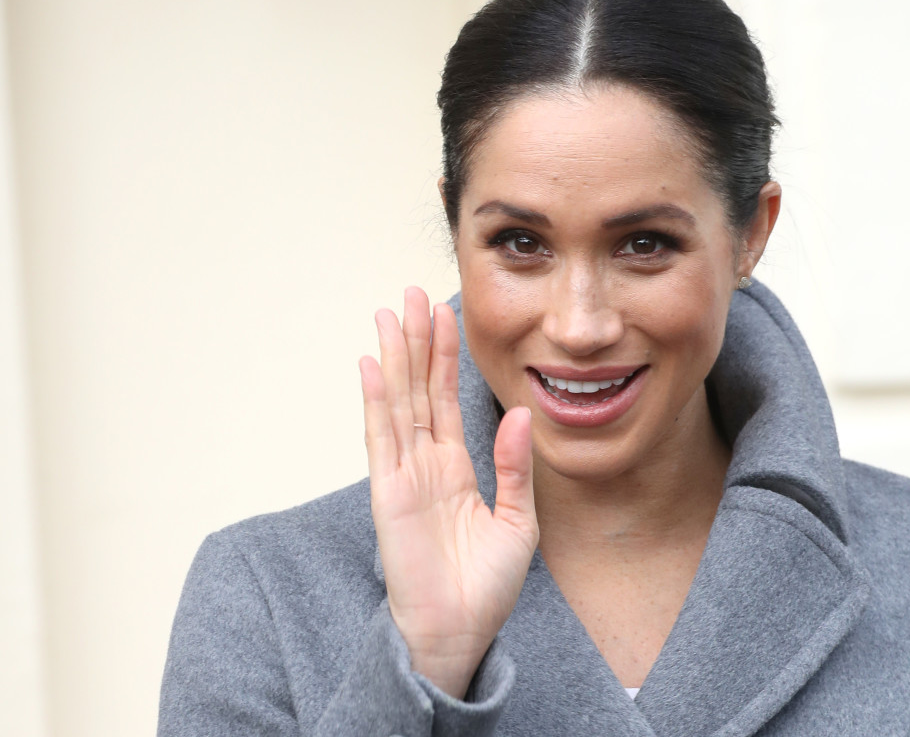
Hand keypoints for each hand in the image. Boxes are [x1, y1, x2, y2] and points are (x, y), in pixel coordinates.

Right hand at [359, 287, 538, 698]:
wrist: (459, 634)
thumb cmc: (485, 587)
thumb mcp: (517, 520)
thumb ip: (516, 467)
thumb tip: (521, 412)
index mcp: (456, 469)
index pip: (447, 400)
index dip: (445, 357)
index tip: (445, 315)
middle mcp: (425, 464)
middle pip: (418, 389)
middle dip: (417, 341)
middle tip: (412, 293)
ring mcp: (403, 476)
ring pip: (398, 402)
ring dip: (395, 357)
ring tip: (391, 312)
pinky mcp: (388, 494)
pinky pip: (382, 438)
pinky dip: (375, 400)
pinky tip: (371, 365)